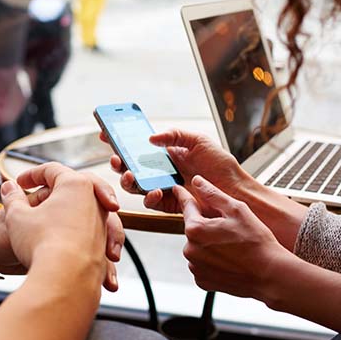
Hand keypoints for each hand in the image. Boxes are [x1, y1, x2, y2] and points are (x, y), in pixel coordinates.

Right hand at [0, 163, 123, 291]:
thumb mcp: (17, 216)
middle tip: (41, 194)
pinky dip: (77, 237)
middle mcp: (95, 201)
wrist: (66, 279)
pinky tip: (62, 246)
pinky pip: (91, 235)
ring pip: (87, 210)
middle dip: (58, 189)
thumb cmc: (42, 243)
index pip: (53, 170)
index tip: (19, 183)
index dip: (32, 174)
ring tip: (49, 224)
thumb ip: (12, 198)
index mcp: (75, 185)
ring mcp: (101, 224)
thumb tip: (9, 188)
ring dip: (69, 214)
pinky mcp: (103, 246)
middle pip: (77, 185)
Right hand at [102, 129, 307, 249]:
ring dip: (129, 180)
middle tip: (116, 159)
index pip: (138, 145)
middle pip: (132, 166)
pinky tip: (157, 191)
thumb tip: (151, 138)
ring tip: (132, 176)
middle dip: (119, 163)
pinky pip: (151, 202)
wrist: (235, 191)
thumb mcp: (199, 141)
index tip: (105, 134)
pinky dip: (150, 197)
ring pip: (136, 186)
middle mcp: (162, 170)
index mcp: (168, 152)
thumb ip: (175, 135)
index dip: (121, 141)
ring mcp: (164, 187)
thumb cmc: (221, 166)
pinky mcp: (169, 204)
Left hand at [174, 175, 293, 304]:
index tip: (178, 189)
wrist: (269, 274)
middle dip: (206, 225)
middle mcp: (190, 249)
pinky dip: (212, 260)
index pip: (187, 206)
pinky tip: (229, 259)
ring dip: (209, 243)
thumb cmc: (256, 242)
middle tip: (229, 228)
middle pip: (194, 228)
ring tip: (232, 246)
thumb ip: (213, 194)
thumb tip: (197, 181)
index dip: (184, 195)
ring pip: (198, 247)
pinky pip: (202, 264)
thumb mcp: (237, 210)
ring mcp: (195, 267)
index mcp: (195, 229)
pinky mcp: (202, 280)